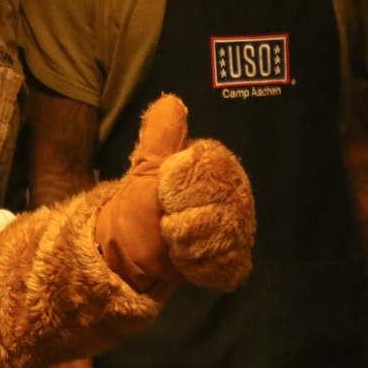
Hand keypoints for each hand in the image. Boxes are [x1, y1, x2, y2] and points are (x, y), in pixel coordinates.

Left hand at [94, 95, 253, 293]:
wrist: (129, 248)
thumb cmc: (139, 203)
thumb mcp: (145, 166)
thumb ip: (161, 136)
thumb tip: (171, 101)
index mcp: (217, 166)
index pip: (211, 177)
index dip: (180, 192)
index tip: (163, 197)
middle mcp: (236, 194)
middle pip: (219, 211)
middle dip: (181, 223)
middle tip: (166, 222)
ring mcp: (239, 227)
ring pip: (223, 238)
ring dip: (186, 245)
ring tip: (173, 241)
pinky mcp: (236, 258)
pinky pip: (226, 263)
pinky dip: (198, 266)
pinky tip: (184, 259)